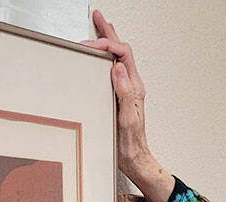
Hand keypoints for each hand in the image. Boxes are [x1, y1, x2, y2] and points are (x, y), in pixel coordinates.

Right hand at [83, 11, 173, 201]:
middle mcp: (131, 85)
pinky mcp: (119, 97)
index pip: (122, 54)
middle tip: (97, 17)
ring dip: (108, 41)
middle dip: (108, 32)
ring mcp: (126, 90)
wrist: (135, 160)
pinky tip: (98, 59)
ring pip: (117, 58)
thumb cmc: (130, 145)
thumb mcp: (127, 119)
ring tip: (98, 28)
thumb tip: (118, 68)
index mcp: (134, 87)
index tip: (90, 44)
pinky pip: (113, 70)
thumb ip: (124, 93)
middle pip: (121, 50)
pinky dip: (105, 58)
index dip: (107, 44)